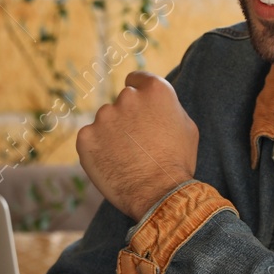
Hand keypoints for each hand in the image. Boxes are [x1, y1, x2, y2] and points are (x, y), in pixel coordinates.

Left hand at [75, 71, 198, 221]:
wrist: (158, 194)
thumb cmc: (177, 162)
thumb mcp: (187, 127)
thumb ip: (168, 107)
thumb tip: (156, 102)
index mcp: (154, 90)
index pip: (136, 79)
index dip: (138, 94)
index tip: (138, 108)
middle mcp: (127, 97)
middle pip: (122, 101)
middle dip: (127, 117)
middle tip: (137, 142)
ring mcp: (104, 116)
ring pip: (105, 121)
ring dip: (111, 134)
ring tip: (126, 158)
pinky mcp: (86, 137)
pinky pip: (91, 139)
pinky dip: (97, 149)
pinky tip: (111, 164)